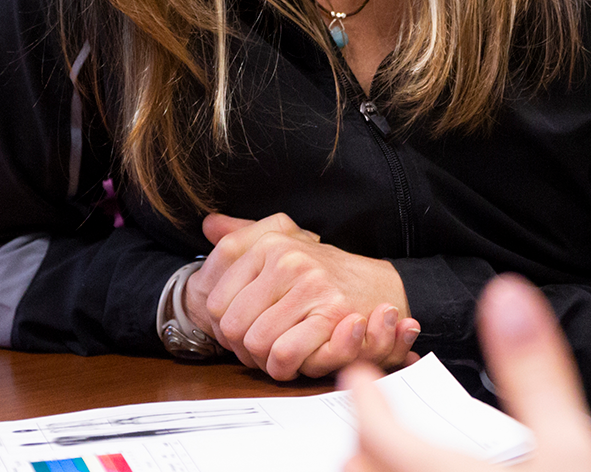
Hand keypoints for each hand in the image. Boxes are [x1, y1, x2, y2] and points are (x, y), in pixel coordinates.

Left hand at [188, 212, 419, 378]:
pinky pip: (284, 353)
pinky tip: (298, 360)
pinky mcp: (332, 312)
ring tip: (284, 352)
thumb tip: (208, 224)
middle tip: (267, 348)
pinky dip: (286, 367)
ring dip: (266, 360)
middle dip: (245, 348)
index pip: (216, 303)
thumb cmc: (326, 275)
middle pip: (232, 327)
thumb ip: (244, 236)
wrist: (382, 286)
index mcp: (269, 244)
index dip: (227, 329)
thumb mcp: (285, 243)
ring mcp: (311, 284)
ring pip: (256, 343)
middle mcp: (288, 259)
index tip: (250, 330)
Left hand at [343, 275, 590, 471]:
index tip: (357, 376)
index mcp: (438, 471)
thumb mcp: (569, 441)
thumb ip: (533, 368)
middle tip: (372, 416)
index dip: (363, 398)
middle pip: (356, 466)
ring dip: (368, 467)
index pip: (374, 430)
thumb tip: (508, 295)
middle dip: (360, 438)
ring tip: (386, 452)